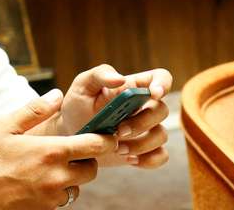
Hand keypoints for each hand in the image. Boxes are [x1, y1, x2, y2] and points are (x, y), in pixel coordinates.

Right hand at [0, 89, 114, 208]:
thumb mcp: (4, 126)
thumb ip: (34, 110)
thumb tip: (58, 95)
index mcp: (50, 152)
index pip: (96, 146)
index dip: (105, 138)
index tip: (105, 133)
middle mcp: (56, 177)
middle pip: (92, 169)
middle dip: (87, 158)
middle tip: (71, 149)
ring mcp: (51, 198)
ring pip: (77, 186)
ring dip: (71, 176)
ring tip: (49, 166)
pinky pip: (62, 200)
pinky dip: (57, 190)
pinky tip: (38, 180)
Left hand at [52, 65, 172, 169]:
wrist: (71, 134)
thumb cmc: (78, 105)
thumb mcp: (82, 85)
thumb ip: (99, 74)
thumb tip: (120, 78)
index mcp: (133, 87)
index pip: (160, 78)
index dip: (162, 83)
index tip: (153, 94)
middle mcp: (144, 107)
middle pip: (161, 110)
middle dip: (142, 122)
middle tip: (118, 130)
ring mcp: (147, 129)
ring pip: (161, 135)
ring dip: (141, 144)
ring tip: (116, 148)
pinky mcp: (145, 150)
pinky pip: (160, 155)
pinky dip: (148, 159)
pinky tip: (129, 159)